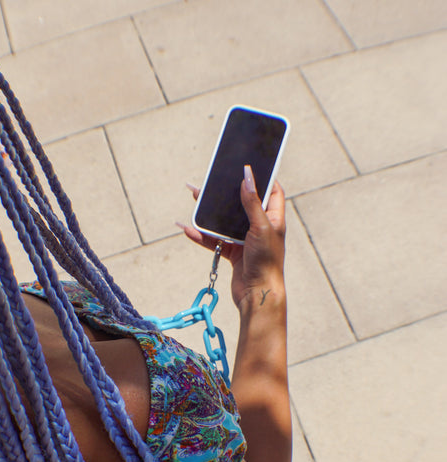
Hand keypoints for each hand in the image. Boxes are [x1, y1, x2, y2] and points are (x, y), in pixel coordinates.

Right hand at [180, 165, 285, 308]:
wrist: (257, 295)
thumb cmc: (266, 262)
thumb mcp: (260, 227)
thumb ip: (252, 202)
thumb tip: (247, 176)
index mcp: (273, 218)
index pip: (271, 190)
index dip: (261, 178)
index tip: (247, 166)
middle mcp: (260, 227)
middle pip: (242, 203)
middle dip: (226, 192)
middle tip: (211, 180)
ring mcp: (246, 240)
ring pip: (225, 221)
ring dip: (209, 212)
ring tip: (194, 197)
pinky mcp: (233, 252)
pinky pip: (215, 240)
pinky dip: (202, 236)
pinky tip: (189, 229)